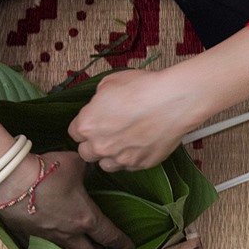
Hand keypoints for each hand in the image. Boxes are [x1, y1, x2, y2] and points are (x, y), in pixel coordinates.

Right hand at [0, 152, 133, 248]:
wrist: (10, 180)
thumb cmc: (46, 171)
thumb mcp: (76, 163)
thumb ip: (87, 167)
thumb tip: (91, 163)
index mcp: (86, 217)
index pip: (109, 235)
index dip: (122, 243)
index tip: (129, 248)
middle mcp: (68, 232)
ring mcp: (46, 236)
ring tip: (81, 248)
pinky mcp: (27, 235)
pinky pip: (41, 246)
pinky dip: (48, 246)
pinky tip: (48, 241)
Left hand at [68, 68, 202, 171]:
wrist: (173, 100)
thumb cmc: (144, 88)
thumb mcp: (110, 83)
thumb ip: (98, 100)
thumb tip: (101, 105)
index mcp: (87, 125)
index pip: (74, 133)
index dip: (86, 126)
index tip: (95, 122)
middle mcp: (100, 146)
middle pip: (86, 153)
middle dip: (95, 143)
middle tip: (109, 132)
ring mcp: (121, 158)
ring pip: (106, 165)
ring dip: (111, 155)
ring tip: (124, 141)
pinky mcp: (141, 164)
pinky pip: (130, 166)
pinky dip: (132, 157)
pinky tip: (141, 142)